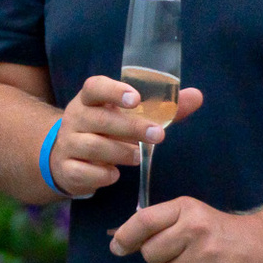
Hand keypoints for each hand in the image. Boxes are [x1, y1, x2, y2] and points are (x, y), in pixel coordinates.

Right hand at [48, 76, 203, 197]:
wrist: (66, 155)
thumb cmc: (106, 131)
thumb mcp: (127, 117)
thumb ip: (162, 108)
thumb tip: (196, 96)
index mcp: (89, 100)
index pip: (95, 87)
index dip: (114, 91)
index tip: (136, 99)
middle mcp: (75, 118)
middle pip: (99, 119)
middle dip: (131, 127)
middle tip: (157, 136)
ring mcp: (68, 144)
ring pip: (92, 147)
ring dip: (120, 152)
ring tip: (138, 157)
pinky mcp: (66, 168)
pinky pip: (83, 172)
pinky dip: (102, 175)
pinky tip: (114, 174)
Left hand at [111, 197, 262, 262]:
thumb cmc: (217, 230)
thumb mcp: (190, 215)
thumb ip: (157, 224)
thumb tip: (119, 241)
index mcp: (186, 209)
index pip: (144, 221)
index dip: (125, 236)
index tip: (118, 247)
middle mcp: (196, 229)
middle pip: (150, 254)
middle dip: (159, 258)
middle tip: (179, 253)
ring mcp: (208, 256)